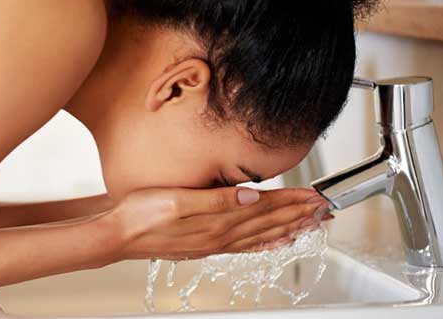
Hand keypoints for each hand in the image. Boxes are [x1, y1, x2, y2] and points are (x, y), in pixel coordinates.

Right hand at [103, 186, 330, 260]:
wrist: (118, 235)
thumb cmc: (141, 215)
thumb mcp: (178, 200)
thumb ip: (217, 200)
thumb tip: (253, 196)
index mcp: (218, 221)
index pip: (265, 208)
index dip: (292, 201)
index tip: (315, 197)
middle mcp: (221, 235)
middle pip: (269, 224)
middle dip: (299, 215)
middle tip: (324, 210)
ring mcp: (214, 243)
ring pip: (261, 236)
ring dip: (288, 228)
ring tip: (309, 225)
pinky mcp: (205, 245)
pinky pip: (244, 246)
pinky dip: (264, 243)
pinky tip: (273, 242)